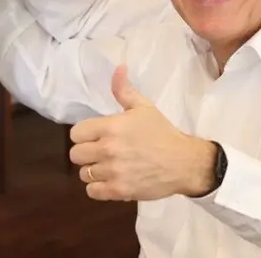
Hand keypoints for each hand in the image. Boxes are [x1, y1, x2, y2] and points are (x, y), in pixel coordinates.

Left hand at [69, 65, 216, 201]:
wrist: (184, 162)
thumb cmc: (163, 133)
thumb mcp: (144, 107)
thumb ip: (124, 90)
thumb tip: (118, 68)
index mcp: (111, 127)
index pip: (76, 133)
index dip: (83, 134)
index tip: (93, 136)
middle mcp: (108, 149)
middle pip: (75, 154)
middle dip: (85, 152)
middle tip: (98, 152)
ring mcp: (113, 171)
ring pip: (83, 174)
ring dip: (92, 171)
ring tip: (106, 167)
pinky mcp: (119, 190)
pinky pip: (93, 192)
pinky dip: (98, 188)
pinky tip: (108, 181)